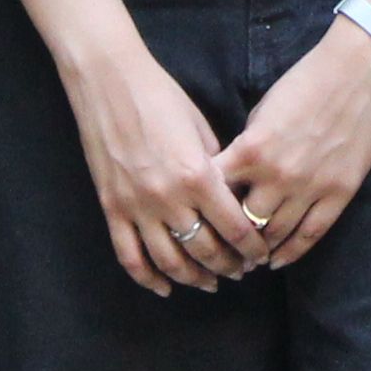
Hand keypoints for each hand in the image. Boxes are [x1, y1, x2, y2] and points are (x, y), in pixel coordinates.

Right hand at [71, 48, 263, 294]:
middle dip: (229, 266)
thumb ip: (218, 168)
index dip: (252, 248)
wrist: (110, 83)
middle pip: (205, 251)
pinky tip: (164, 287)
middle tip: (241, 272)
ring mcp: (136, 206)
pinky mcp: (111, 208)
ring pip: (169, 262)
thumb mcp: (201, 129)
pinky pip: (129, 256)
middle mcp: (168, 198)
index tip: (261, 255)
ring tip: (209, 282)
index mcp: (197, 176)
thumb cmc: (162, 97)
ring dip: (193, 277)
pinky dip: (148, 278)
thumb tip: (233, 198)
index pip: (235, 228)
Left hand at [217, 24, 370, 270]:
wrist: (359, 72)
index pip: (216, 192)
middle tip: (219, 249)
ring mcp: (310, 188)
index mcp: (251, 150)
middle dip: (229, 238)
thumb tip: (235, 175)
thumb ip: (247, 147)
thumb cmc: (306, 82)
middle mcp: (277, 175)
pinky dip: (291, 252)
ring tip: (246, 259)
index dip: (205, 208)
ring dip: (258, 250)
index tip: (199, 219)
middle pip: (242, 223)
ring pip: (274, 235)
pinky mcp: (338, 194)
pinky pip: (310, 234)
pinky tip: (277, 261)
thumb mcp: (262, 111)